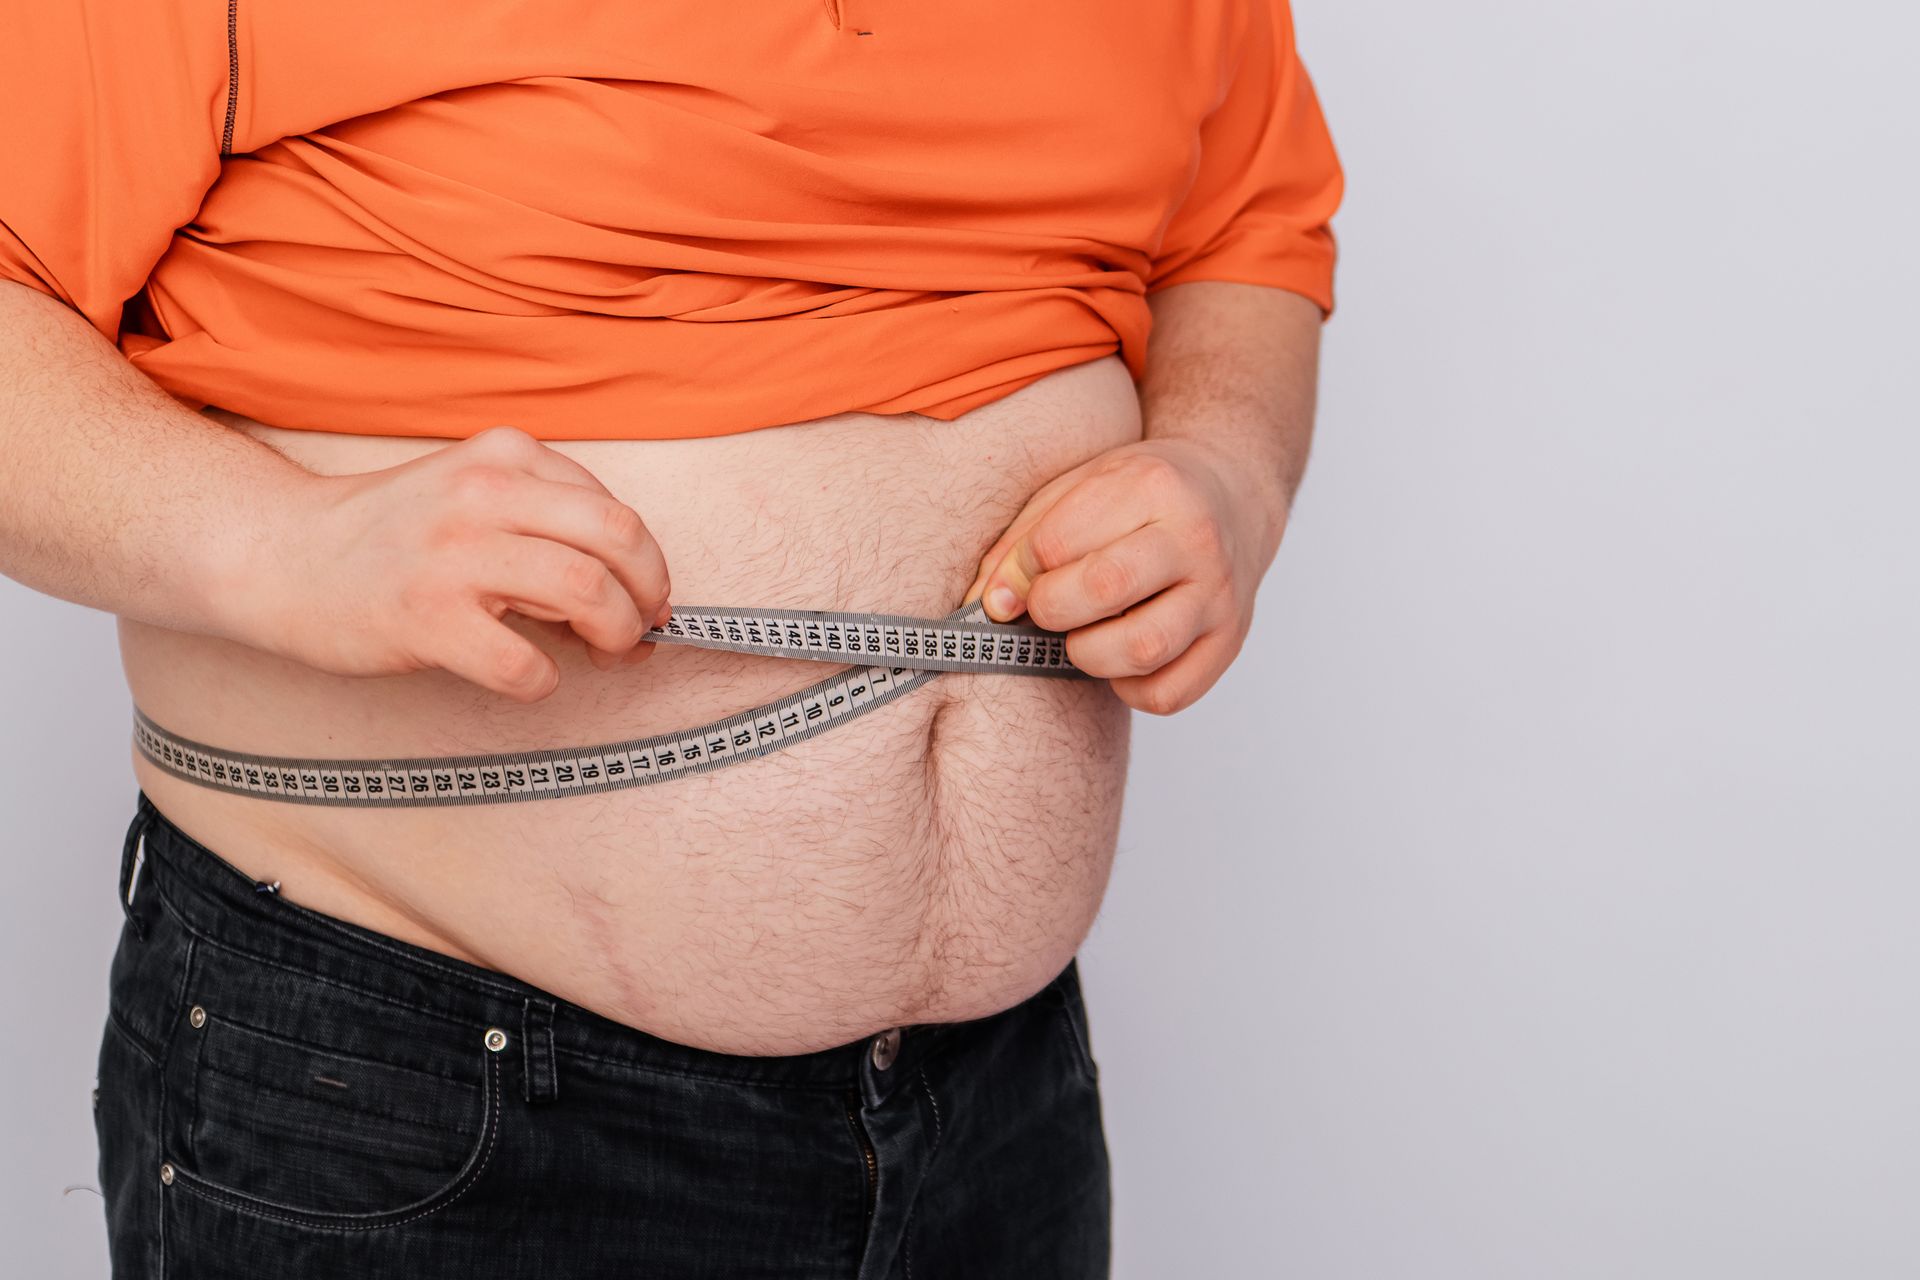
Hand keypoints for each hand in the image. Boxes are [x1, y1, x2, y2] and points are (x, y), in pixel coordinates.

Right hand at [241, 425, 671, 702]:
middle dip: (648, 596)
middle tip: (638, 631)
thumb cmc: (386, 535)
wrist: (278, 555)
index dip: (646, 564)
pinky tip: (528, 677)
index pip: (615, 510)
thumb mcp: (471, 489)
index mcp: (504, 456)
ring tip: (599, 654)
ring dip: (614, 637)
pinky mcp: (425, 618)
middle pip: (620, 540)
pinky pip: (524, 664)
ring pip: (588, 593)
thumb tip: (633, 583)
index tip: (643, 599)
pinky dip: (544, 681)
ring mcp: (454, 555)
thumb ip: (545, 516)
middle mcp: (484, 494)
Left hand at [963, 437, 1283, 714]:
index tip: (1022, 575)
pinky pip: (1167, 693)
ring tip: (1085, 633)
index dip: (1022, 570)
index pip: (1058, 542)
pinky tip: (1122, 655)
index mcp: (1152, 485)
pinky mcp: (1230, 643)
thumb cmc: (1139, 495)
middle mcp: (1196, 539)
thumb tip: (988, 609)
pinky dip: (1129, 688)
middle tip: (1049, 606)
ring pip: (1141, 649)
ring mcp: (1220, 595)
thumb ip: (1022, 545)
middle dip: (1052, 608)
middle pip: (1105, 588)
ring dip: (1089, 653)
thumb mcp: (1077, 490)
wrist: (1233, 493)